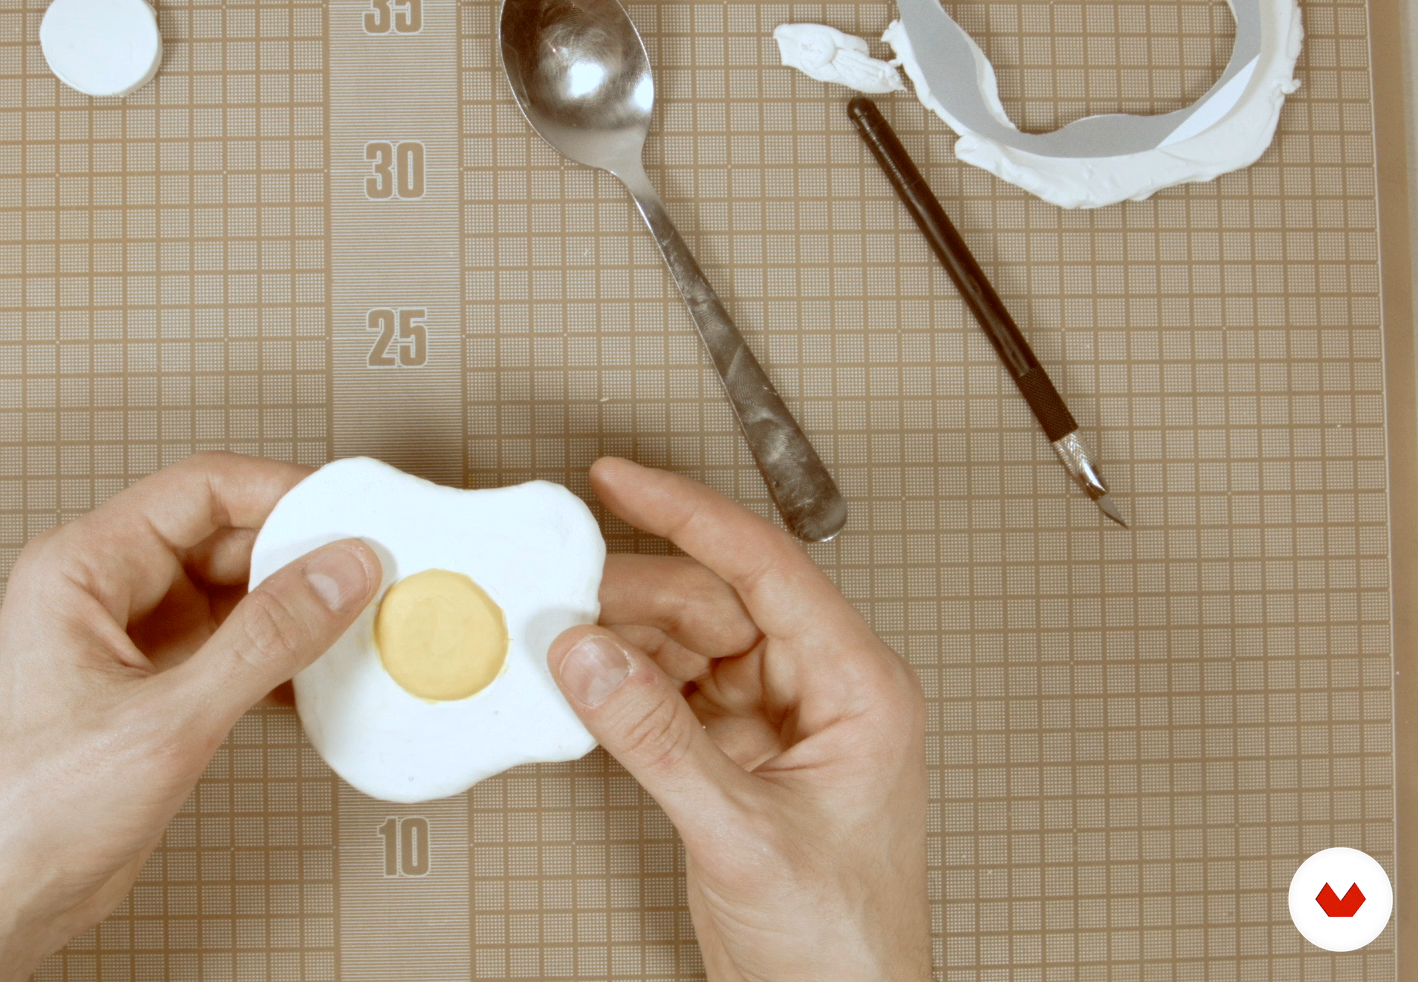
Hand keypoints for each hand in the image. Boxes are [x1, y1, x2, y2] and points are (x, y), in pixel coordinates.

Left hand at [0, 453, 381, 981]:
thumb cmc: (26, 814)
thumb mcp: (168, 720)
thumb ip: (264, 642)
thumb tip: (331, 576)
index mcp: (77, 571)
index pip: (197, 491)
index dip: (279, 491)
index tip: (342, 509)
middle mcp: (97, 595)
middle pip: (218, 539)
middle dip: (293, 554)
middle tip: (360, 572)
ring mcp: (121, 643)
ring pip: (225, 594)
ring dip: (286, 609)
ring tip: (345, 622)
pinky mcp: (144, 690)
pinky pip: (221, 647)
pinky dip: (269, 657)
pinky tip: (309, 678)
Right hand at [550, 457, 930, 981]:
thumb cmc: (844, 941)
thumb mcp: (742, 831)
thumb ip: (656, 738)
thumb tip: (591, 655)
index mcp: (857, 688)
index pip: (765, 567)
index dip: (688, 513)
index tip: (622, 482)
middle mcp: (819, 693)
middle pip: (716, 601)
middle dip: (634, 591)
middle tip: (561, 587)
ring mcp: (777, 725)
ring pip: (689, 645)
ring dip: (624, 640)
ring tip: (561, 640)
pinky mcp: (738, 759)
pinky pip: (672, 694)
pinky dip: (625, 688)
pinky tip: (585, 687)